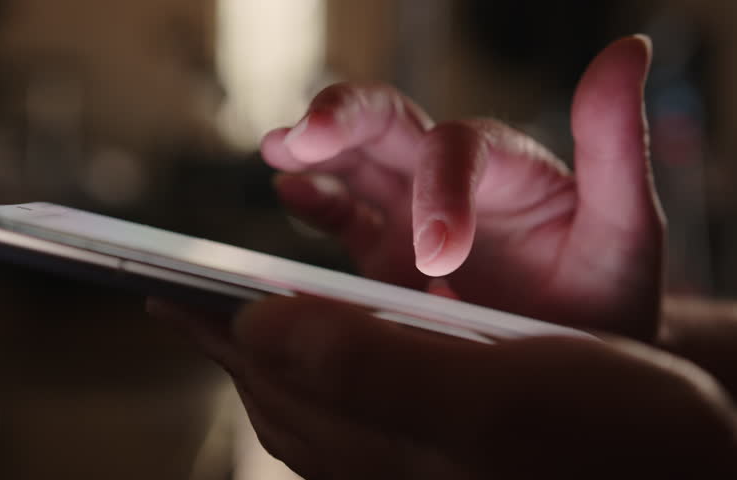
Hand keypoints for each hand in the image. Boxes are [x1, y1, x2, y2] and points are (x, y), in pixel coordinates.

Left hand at [147, 296, 736, 478]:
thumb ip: (369, 366)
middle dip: (234, 348)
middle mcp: (387, 470)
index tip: (166, 291)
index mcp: (384, 448)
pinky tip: (343, 360)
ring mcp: (415, 475)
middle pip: (282, 403)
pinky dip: (332, 380)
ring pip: (317, 418)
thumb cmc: (615, 438)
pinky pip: (360, 425)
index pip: (269, 381)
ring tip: (257, 326)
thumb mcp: (493, 392)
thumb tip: (260, 329)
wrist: (692, 478)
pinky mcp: (447, 468)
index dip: (213, 331)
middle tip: (199, 304)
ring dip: (278, 364)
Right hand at [263, 36, 662, 338]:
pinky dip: (313, 202)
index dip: (438, 191)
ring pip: (355, 162)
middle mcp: (453, 180)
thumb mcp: (626, 227)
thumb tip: (626, 51)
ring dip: (315, 150)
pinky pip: (343, 218)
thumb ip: (617, 145)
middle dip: (346, 121)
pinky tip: (290, 190)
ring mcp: (411, 215)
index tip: (441, 258)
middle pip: (391, 125)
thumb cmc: (604, 301)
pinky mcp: (386, 254)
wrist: (575, 362)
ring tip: (281, 146)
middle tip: (308, 133)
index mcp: (507, 169)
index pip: (459, 150)